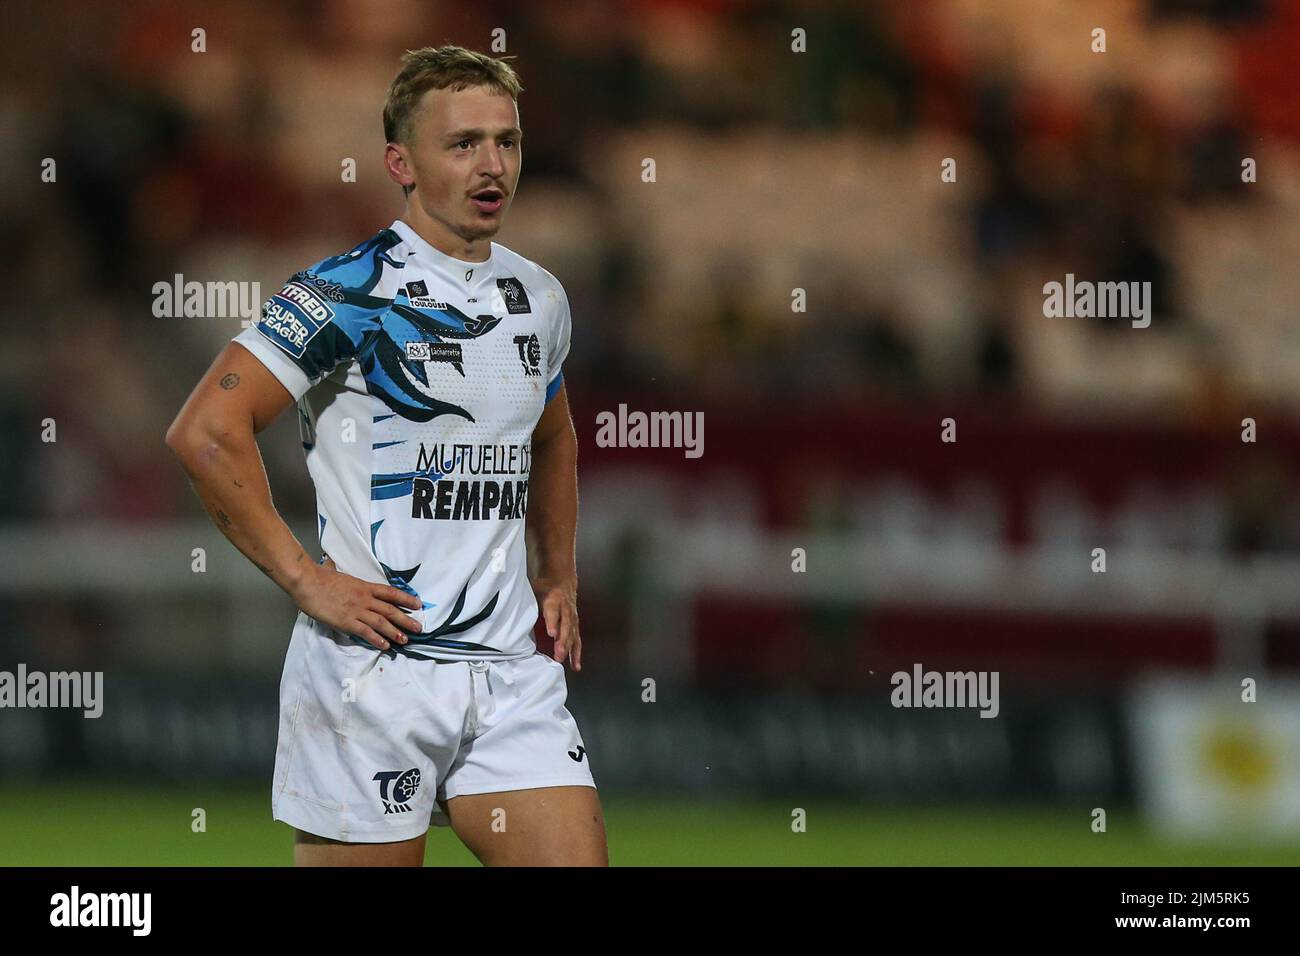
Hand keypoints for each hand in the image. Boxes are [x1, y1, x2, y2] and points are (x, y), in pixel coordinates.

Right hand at [291, 557, 422, 650]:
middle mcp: (364, 598)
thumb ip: (339, 572)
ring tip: (405, 640)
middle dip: (406, 620)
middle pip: (390, 609)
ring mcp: (356, 610)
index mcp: (364, 586)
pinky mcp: (346, 621)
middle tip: (418, 629)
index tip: (418, 604)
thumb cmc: (319, 577)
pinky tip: (385, 645)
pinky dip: (376, 639)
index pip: (390, 593)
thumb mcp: (336, 572)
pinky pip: (365, 632)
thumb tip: (332, 564)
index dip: (406, 599)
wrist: (307, 582)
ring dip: (394, 632)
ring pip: (381, 622)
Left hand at [532, 575, 580, 669]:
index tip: (552, 634)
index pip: (554, 612)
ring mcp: (572, 618)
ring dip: (568, 648)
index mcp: (554, 599)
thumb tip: (506, 606)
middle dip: (562, 640)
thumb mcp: (534, 588)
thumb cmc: (546, 587)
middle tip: (558, 652)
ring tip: (562, 659)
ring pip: (572, 634)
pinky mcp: (574, 625)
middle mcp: (565, 609)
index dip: (553, 622)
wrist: (563, 581)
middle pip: (566, 626)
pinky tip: (575, 665)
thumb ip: (524, 597)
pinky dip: (576, 653)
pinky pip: (577, 640)